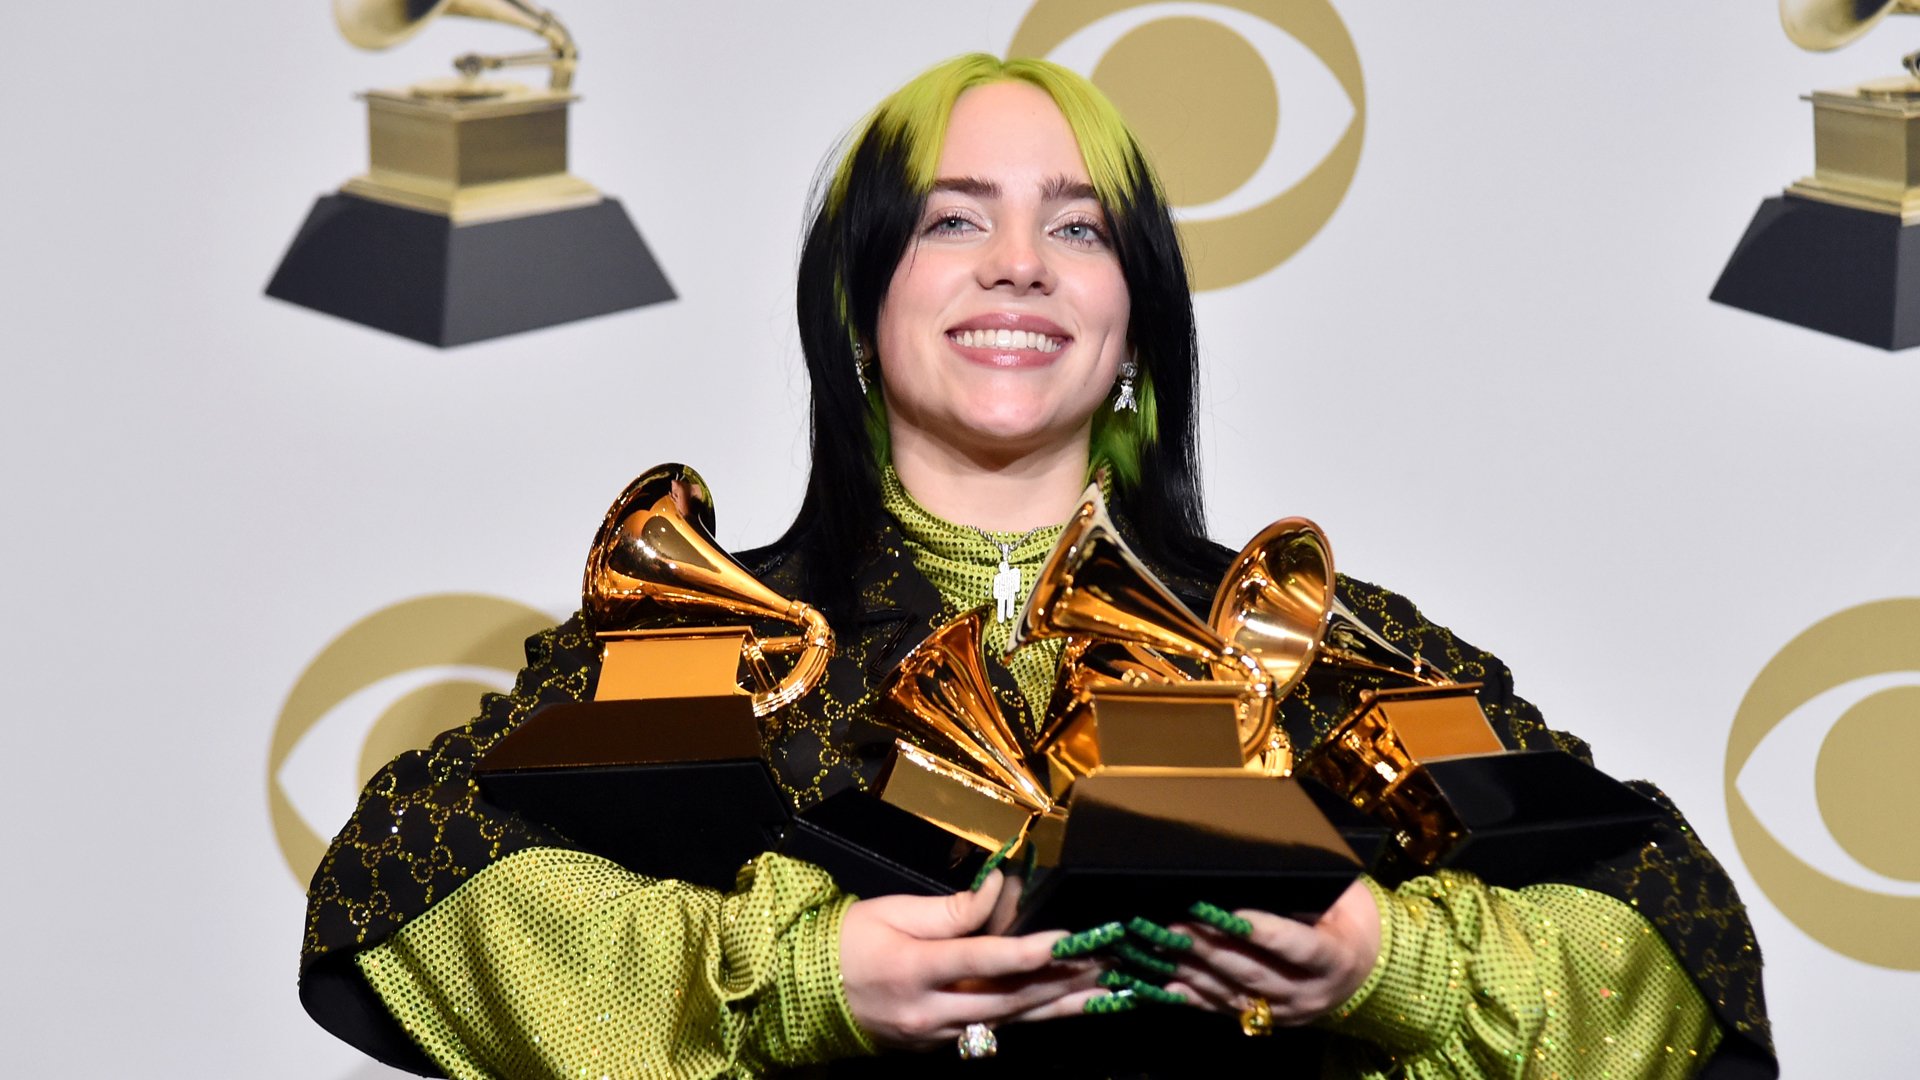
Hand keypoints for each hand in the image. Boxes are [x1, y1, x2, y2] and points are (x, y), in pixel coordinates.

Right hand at [838, 871, 1105, 1048]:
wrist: (803, 992)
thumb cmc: (848, 941)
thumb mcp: (894, 911)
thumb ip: (953, 909)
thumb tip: (1001, 889)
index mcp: (914, 969)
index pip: (984, 960)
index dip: (1030, 950)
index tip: (1070, 939)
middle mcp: (928, 1011)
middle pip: (1008, 1000)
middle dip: (1061, 983)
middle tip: (1106, 966)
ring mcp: (934, 1036)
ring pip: (1007, 1022)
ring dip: (1057, 1007)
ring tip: (1102, 996)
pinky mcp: (937, 1046)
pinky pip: (990, 1031)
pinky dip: (1027, 1018)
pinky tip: (1059, 1008)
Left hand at [1165, 879, 1381, 1024]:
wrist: (1369, 965)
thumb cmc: (1351, 917)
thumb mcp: (1343, 897)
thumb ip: (1308, 891)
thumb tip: (1261, 871)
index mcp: (1336, 958)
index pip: (1296, 945)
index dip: (1262, 931)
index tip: (1228, 912)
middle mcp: (1311, 993)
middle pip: (1255, 972)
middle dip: (1211, 948)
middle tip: (1175, 924)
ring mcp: (1288, 1012)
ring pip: (1236, 994)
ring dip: (1194, 971)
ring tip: (1160, 946)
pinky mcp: (1269, 1020)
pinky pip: (1227, 1010)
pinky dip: (1196, 997)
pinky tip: (1167, 984)